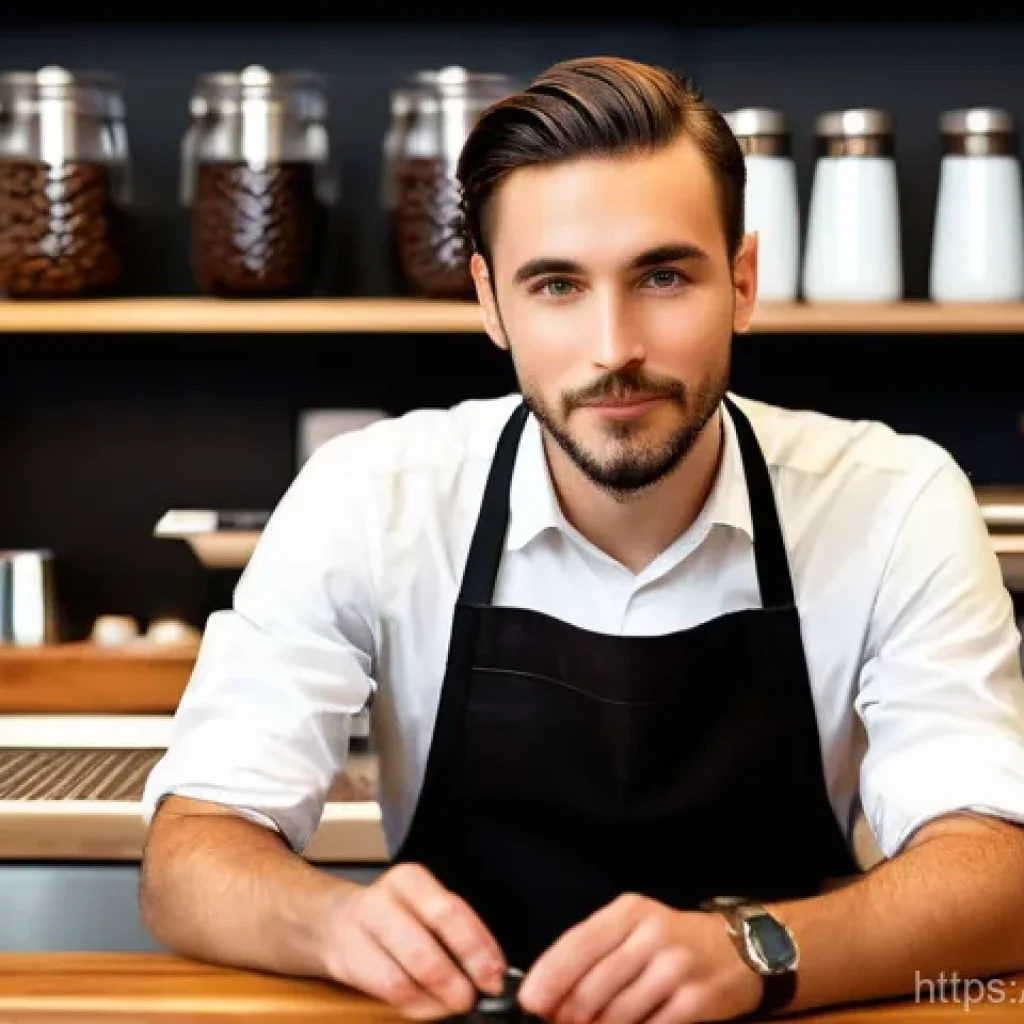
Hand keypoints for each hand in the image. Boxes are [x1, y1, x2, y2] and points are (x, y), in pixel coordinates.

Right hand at [318, 862, 506, 1019]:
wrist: (333, 921)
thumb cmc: (393, 918)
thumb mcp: (425, 909)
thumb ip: (459, 932)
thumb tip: (495, 966)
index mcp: (411, 880)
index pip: (450, 912)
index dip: (476, 947)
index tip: (495, 973)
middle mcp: (384, 899)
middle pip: (427, 942)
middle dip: (459, 975)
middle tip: (476, 995)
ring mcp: (362, 930)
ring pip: (407, 971)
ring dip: (439, 996)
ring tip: (456, 1004)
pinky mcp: (347, 959)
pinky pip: (390, 990)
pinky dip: (417, 1004)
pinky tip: (431, 1006)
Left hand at [517, 893, 762, 1023]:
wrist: (742, 947)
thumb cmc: (674, 940)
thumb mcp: (634, 928)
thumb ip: (594, 952)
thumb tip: (550, 993)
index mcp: (629, 912)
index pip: (577, 944)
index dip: (549, 978)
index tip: (529, 1003)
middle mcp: (651, 935)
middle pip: (593, 986)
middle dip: (568, 1015)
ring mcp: (675, 969)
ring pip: (616, 1014)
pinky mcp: (695, 1002)